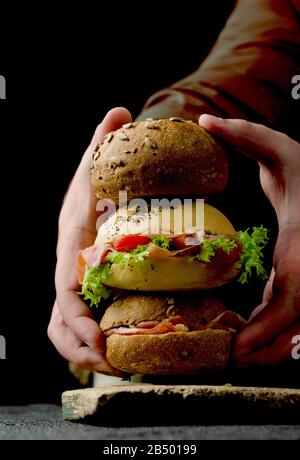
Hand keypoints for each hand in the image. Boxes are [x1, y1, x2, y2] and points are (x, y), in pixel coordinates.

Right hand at [48, 107, 131, 375]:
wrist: (90, 195)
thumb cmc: (93, 183)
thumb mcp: (97, 165)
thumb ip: (104, 143)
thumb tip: (120, 111)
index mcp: (69, 247)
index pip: (64, 291)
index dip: (77, 319)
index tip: (98, 341)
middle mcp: (67, 270)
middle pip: (59, 321)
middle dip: (80, 348)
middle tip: (111, 365)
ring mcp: (74, 284)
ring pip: (65, 328)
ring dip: (84, 352)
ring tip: (117, 367)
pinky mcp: (85, 290)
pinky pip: (81, 322)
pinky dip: (92, 340)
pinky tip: (117, 348)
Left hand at [199, 114, 299, 365]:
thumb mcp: (283, 152)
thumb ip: (247, 136)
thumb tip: (205, 120)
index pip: (289, 303)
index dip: (265, 333)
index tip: (238, 351)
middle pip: (293, 326)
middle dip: (264, 349)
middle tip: (230, 362)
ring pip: (296, 328)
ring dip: (270, 347)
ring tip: (238, 358)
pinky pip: (293, 314)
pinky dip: (275, 330)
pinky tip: (253, 334)